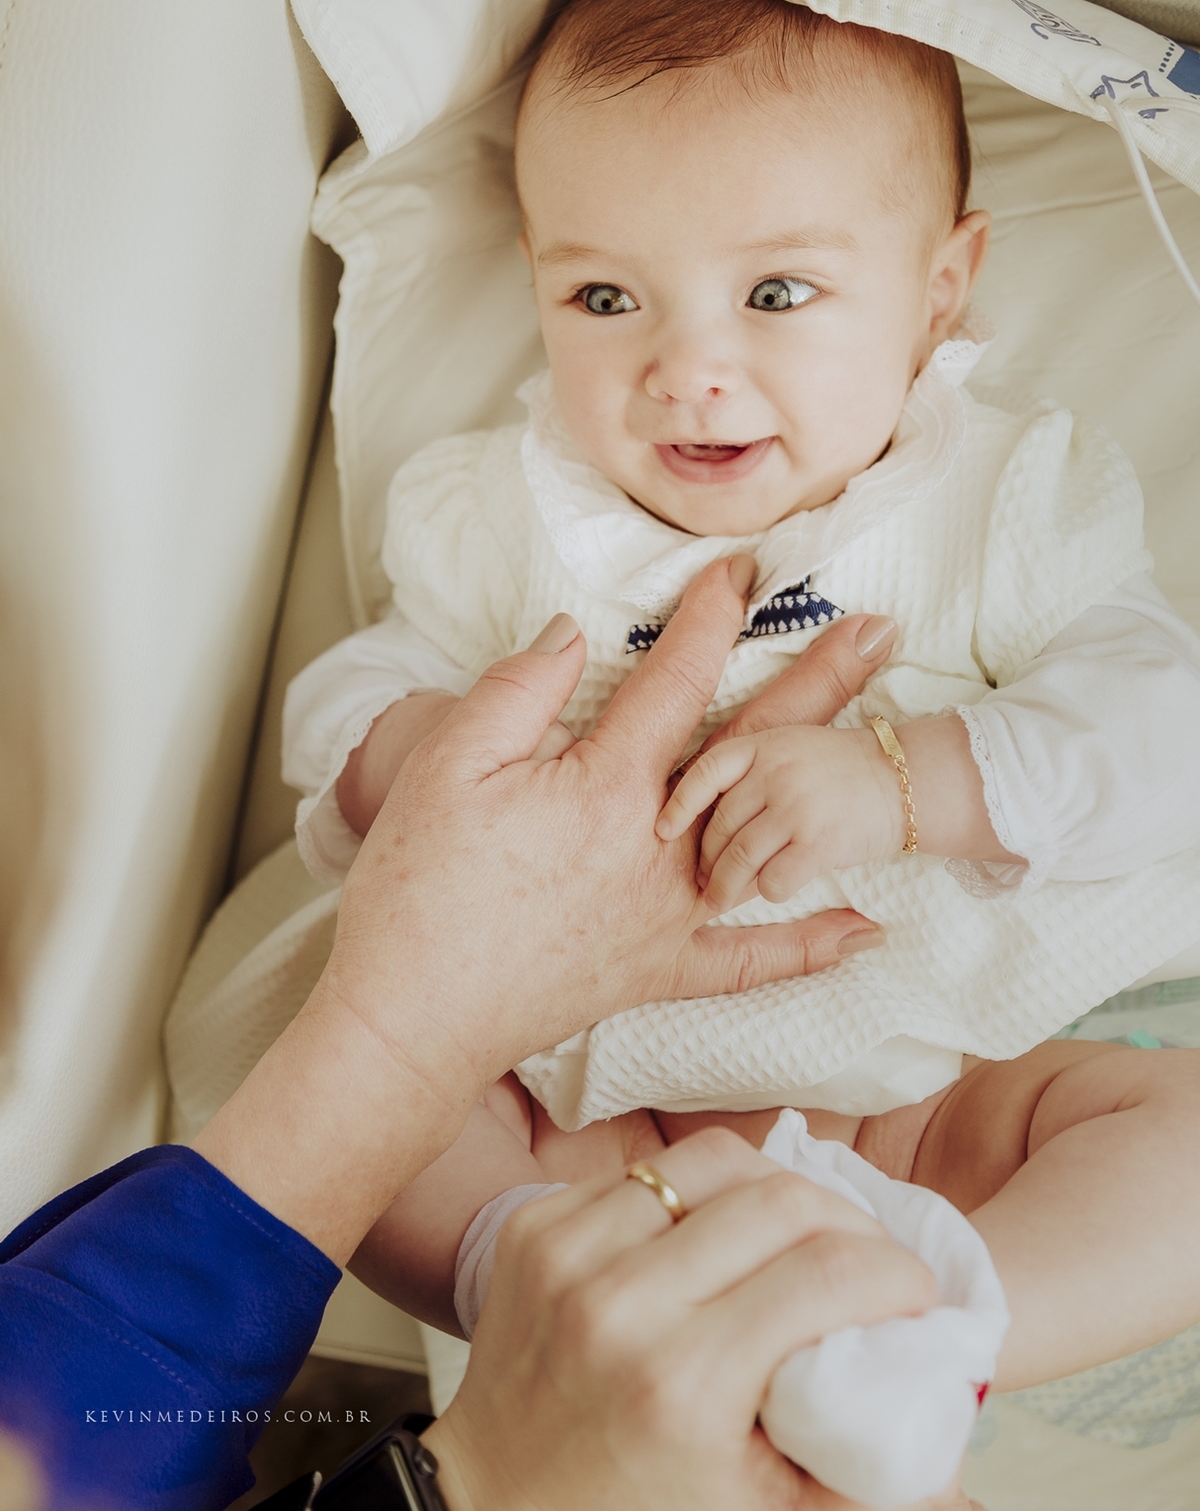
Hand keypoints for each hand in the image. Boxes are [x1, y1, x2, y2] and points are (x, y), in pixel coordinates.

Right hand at [195, 560, 892, 1261]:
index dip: (711, 617)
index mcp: (606, 785)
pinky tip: (866, 930)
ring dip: (829, 778)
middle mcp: (658, 846)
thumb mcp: (447, 763)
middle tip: (878, 630)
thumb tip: (573, 631)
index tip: (743, 571)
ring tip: (883, 737)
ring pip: (770, 830)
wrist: (413, 1012)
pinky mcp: (659, 970)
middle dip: (820, 679)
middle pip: (754, 745)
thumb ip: (519, 689)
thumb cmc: (419, 885)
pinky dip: (808, 946)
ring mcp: (668, 914)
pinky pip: (748, 961)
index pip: (676, 681)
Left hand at [423, 1128, 970, 1510]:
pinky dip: (695, 1195)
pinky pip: (645, 1171)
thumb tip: (951, 1401)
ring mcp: (569, 1253)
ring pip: (713, 1160)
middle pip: (781, 1198)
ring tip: (797, 1232)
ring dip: (775, 1188)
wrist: (494, 1503)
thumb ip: (862, 1467)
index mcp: (682, 1383)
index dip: (897, 1274)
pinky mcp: (537, 1226)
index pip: (826, 1274)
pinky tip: (710, 1235)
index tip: (915, 1294)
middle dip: (852, 1222)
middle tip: (869, 1259)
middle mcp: (620, 1304)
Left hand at [660, 723, 903, 911]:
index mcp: (763, 745)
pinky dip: (767, 890)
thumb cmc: (841, 771)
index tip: (663, 830)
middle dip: (706, 858)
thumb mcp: (790, 748)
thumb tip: (705, 812)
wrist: (905, 780)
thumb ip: (751, 771)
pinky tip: (774, 888)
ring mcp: (795, 806)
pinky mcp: (817, 842)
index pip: (706, 772)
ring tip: (718, 898)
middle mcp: (775, 772)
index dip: (681, 804)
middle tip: (701, 879)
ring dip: (726, 884)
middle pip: (720, 824)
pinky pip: (772, 879)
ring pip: (740, 857)